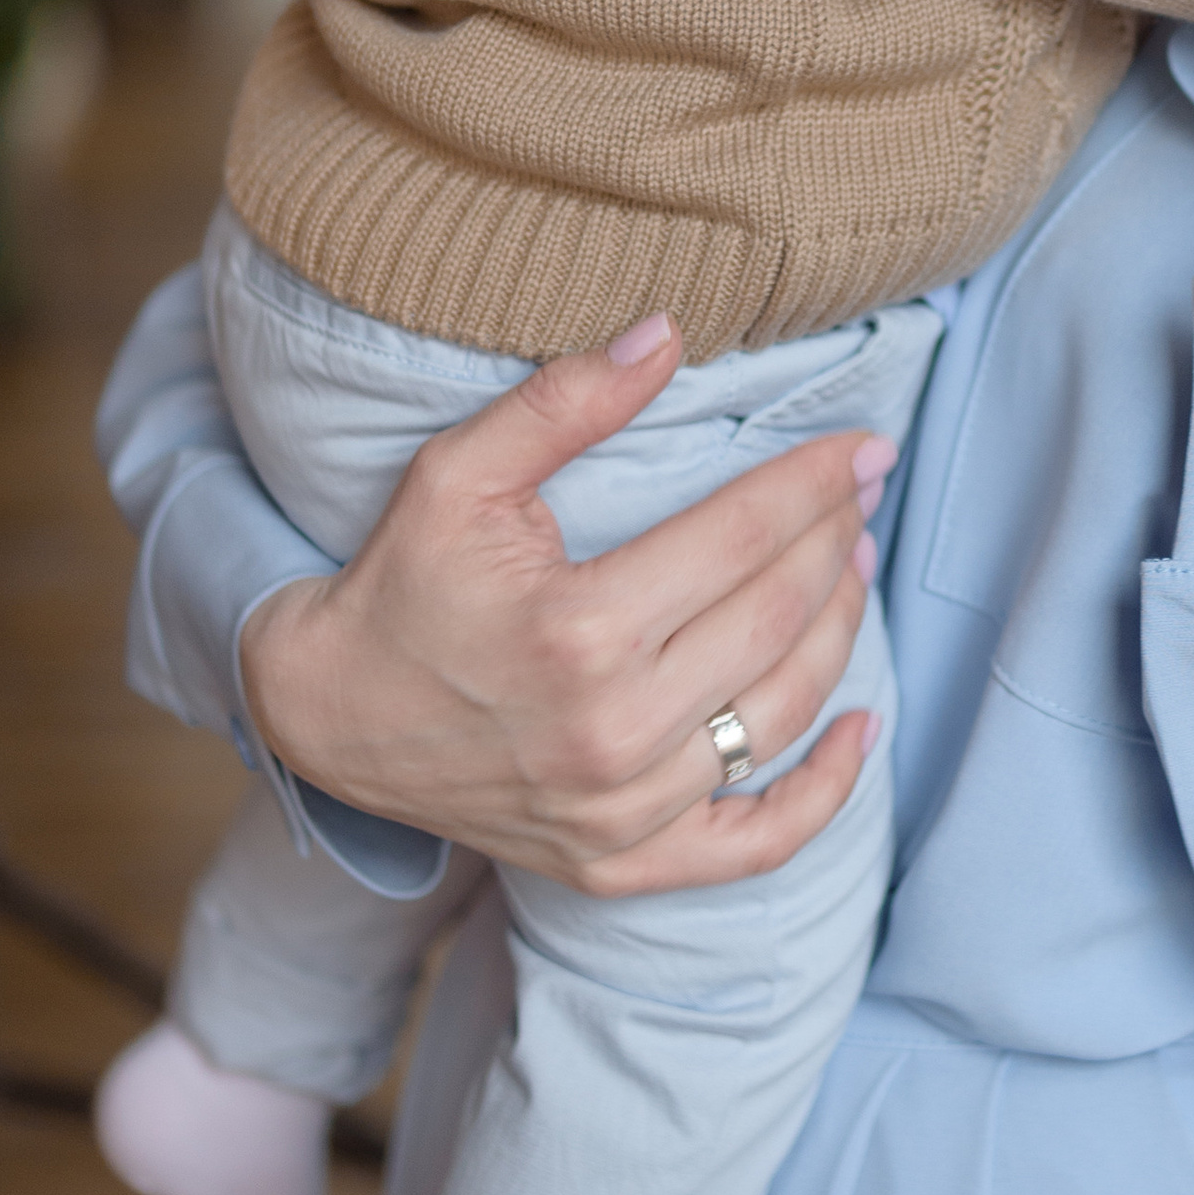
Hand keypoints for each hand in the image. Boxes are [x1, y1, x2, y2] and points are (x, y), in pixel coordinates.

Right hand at [240, 318, 894, 896]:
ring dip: (840, 631)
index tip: (862, 446)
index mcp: (577, 629)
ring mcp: (620, 810)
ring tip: (856, 566)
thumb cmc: (399, 582)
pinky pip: (754, 843)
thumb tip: (669, 332)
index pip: (741, 538)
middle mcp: (610, 730)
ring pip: (781, 713)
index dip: (813, 483)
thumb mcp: (458, 473)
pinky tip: (864, 726)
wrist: (326, 716)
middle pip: (776, 618)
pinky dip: (824, 793)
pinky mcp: (618, 862)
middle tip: (866, 490)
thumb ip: (565, 402)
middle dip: (837, 540)